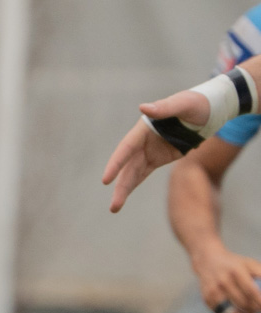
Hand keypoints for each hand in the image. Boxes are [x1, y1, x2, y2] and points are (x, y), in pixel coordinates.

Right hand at [102, 90, 212, 213]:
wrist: (207, 111)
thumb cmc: (196, 104)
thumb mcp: (184, 104)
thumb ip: (164, 107)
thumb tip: (143, 108)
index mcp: (144, 129)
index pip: (126, 148)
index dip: (116, 164)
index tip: (106, 180)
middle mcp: (141, 142)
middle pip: (126, 167)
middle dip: (120, 186)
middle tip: (113, 206)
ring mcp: (148, 151)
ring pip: (132, 173)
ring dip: (123, 190)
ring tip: (114, 208)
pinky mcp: (156, 158)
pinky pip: (141, 174)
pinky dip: (132, 185)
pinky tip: (122, 198)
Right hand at [192, 247, 260, 312]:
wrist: (208, 261)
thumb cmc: (234, 264)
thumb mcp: (250, 264)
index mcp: (236, 271)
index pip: (251, 291)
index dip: (260, 302)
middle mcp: (223, 282)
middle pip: (243, 304)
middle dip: (254, 309)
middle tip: (258, 308)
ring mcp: (213, 292)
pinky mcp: (207, 299)